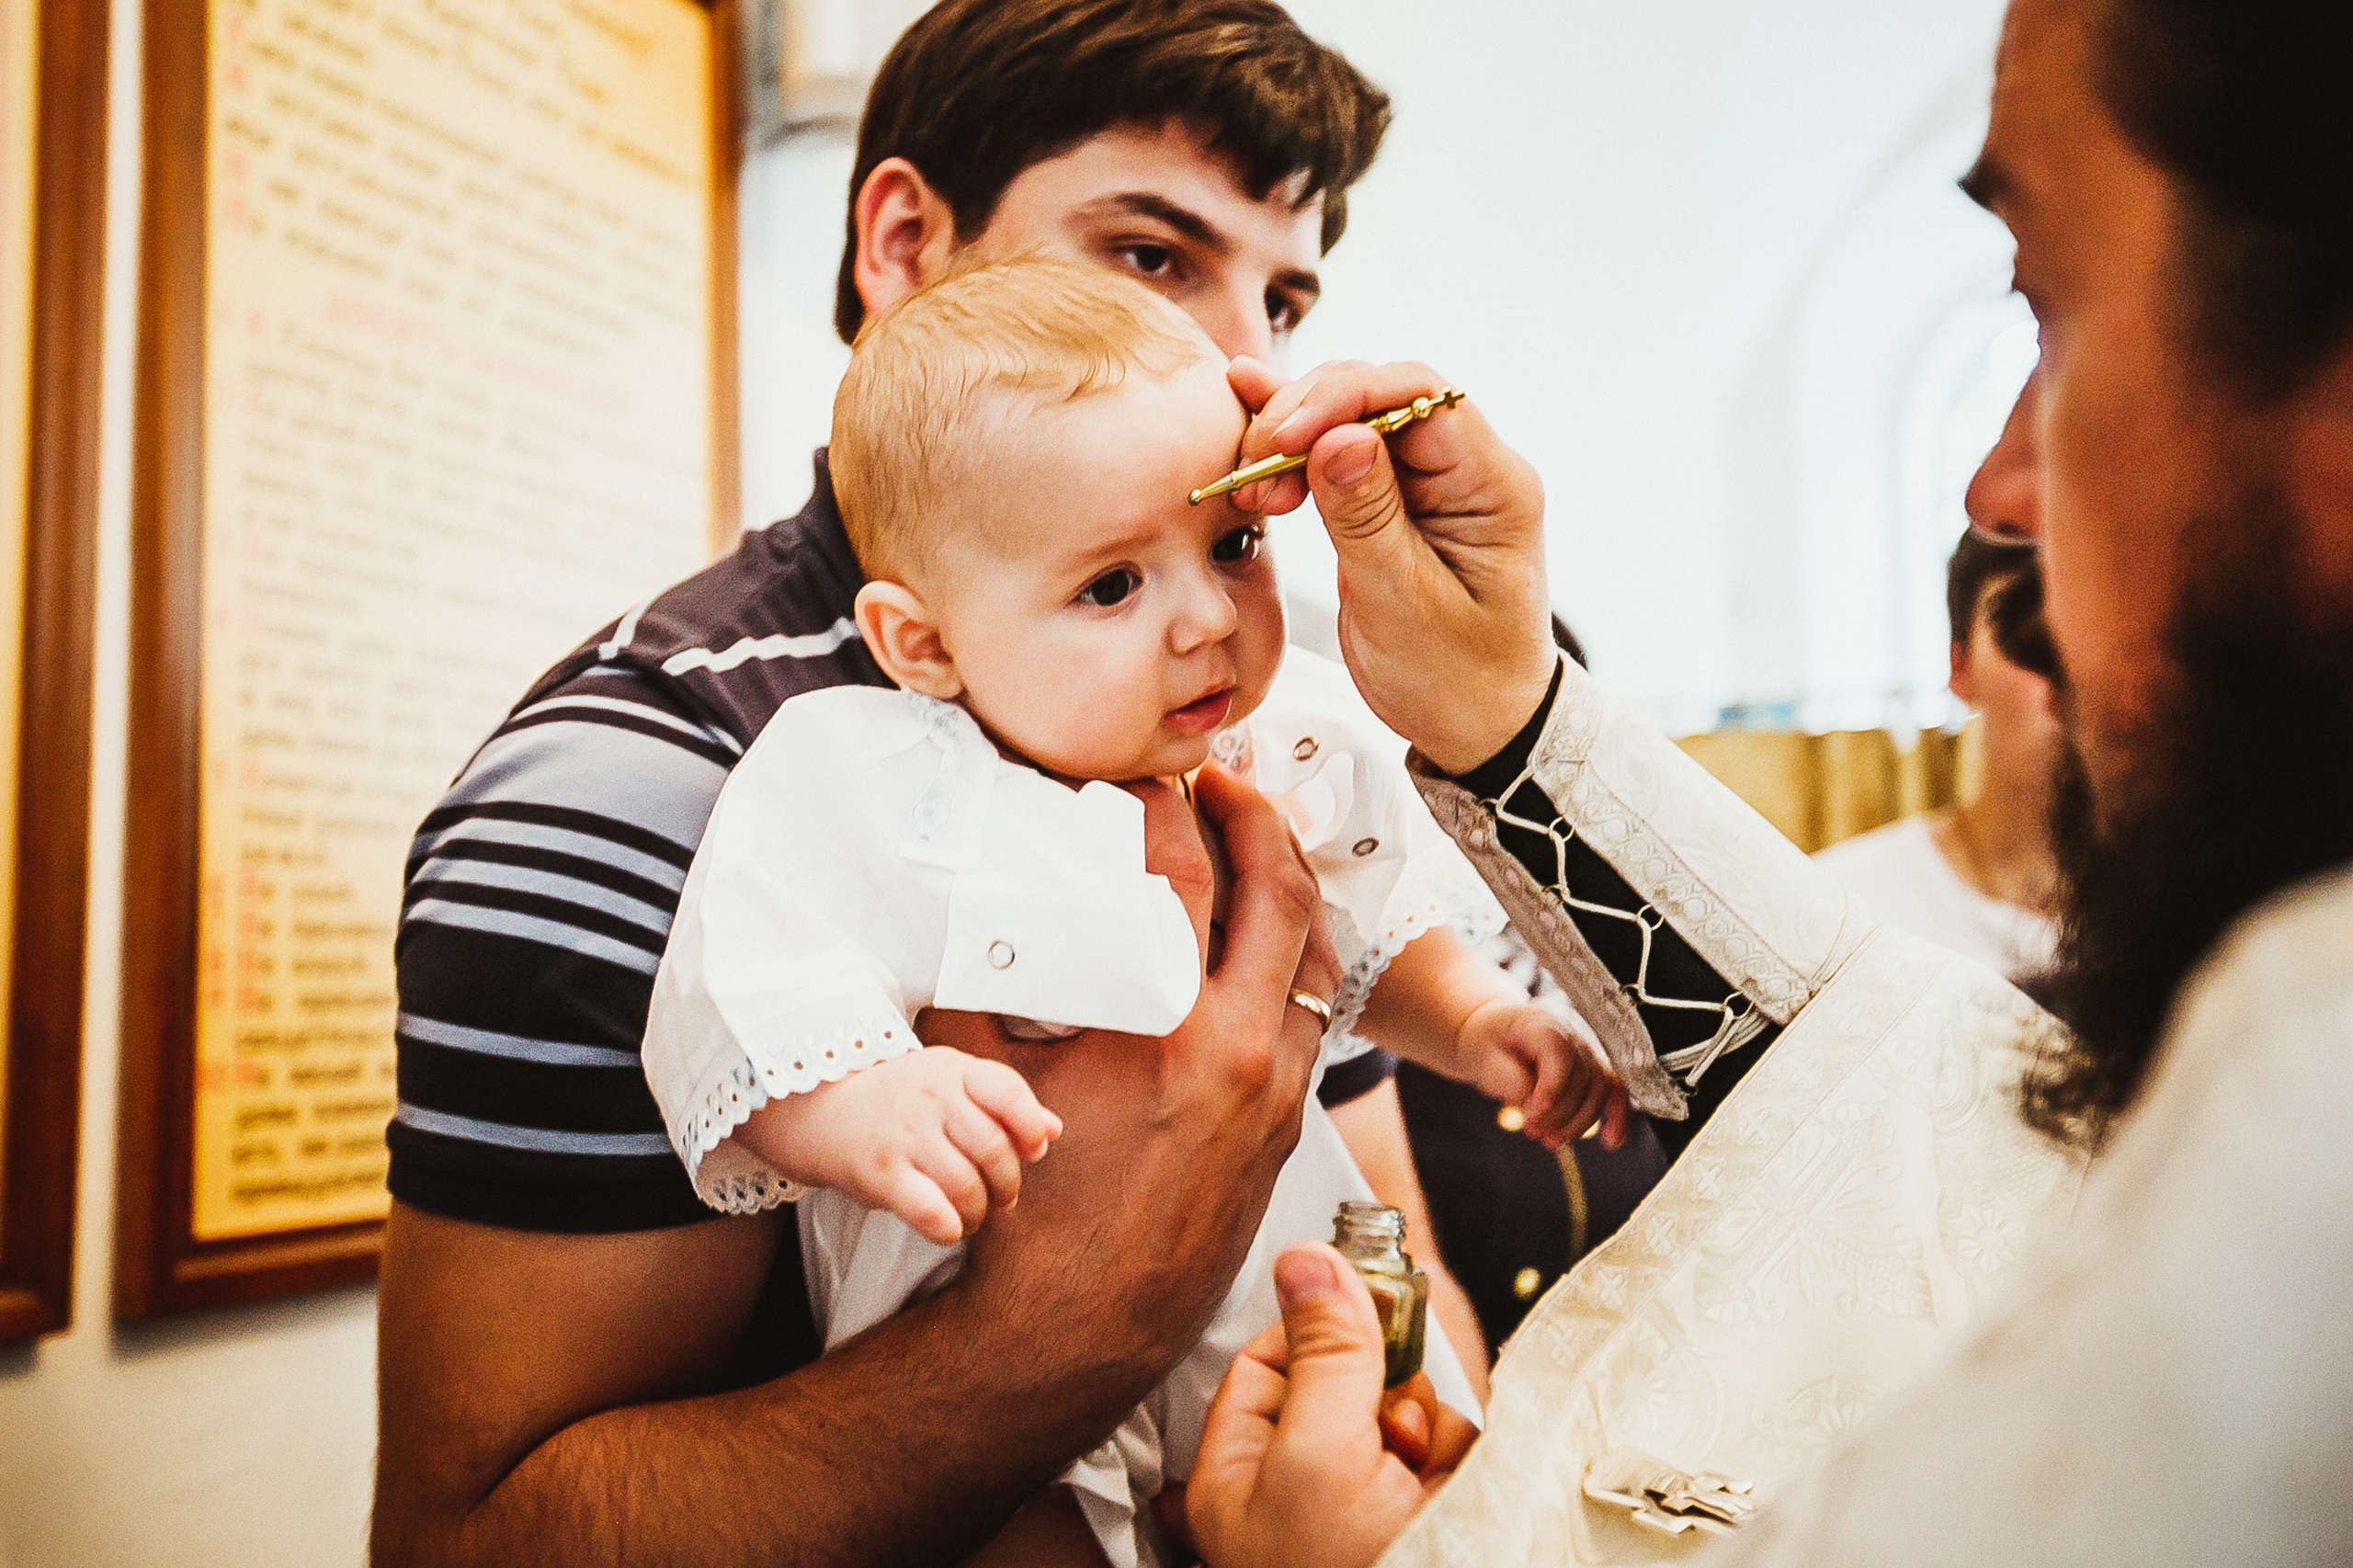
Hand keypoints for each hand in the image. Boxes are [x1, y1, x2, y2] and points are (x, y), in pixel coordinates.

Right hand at [736, 1047, 1061, 1245]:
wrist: (816, 1106)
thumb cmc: (894, 1099)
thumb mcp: (948, 1084)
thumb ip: (1002, 1105)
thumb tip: (1054, 1130)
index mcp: (952, 1070)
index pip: (1007, 1090)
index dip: (1030, 1125)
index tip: (1033, 1149)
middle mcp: (930, 1098)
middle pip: (994, 1147)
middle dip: (1008, 1182)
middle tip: (1002, 1197)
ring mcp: (903, 1134)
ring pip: (966, 1183)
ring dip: (979, 1211)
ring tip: (973, 1215)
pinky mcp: (879, 1172)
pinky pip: (929, 1208)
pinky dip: (948, 1226)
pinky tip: (948, 1227)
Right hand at [928, 762, 1341, 1383]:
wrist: (1084, 1323)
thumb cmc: (1035, 1210)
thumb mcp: (990, 1078)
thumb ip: (980, 984)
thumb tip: (961, 906)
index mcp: (1171, 1027)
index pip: (1186, 874)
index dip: (1166, 806)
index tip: (1148, 777)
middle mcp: (1243, 1051)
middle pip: (1280, 892)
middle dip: (1256, 817)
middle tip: (1223, 779)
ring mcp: (1276, 1088)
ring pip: (1318, 954)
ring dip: (1292, 885)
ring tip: (1257, 841)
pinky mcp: (1287, 1122)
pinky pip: (1315, 1013)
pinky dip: (1297, 956)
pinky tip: (1266, 939)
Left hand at [1183, 1244, 1477, 1567]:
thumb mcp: (1321, 1456)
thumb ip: (1324, 1355)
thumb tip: (1309, 1257)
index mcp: (1238, 1475)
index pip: (1266, 1360)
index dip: (1315, 1332)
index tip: (1359, 1316)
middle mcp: (1299, 1486)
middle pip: (1345, 1376)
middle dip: (1381, 1390)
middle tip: (1385, 1429)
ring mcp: (1367, 1499)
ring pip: (1406, 1407)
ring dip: (1424, 1429)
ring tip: (1414, 1481)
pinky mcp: (1428, 1508)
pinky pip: (1450, 1445)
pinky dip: (1457, 1459)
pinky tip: (1447, 1495)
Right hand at [1227, 358, 1557, 775]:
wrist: (1479, 726)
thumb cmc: (1457, 680)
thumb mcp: (1405, 608)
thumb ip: (1369, 520)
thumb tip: (1338, 437)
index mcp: (1493, 485)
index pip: (1420, 397)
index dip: (1345, 399)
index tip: (1284, 441)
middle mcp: (1467, 469)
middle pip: (1380, 396)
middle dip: (1307, 417)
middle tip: (1253, 470)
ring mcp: (1429, 481)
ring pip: (1352, 418)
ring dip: (1292, 436)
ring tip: (1248, 480)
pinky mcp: (1394, 500)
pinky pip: (1342, 451)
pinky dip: (1295, 434)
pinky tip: (1248, 399)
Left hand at [1456, 999, 1630, 1151]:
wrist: (1495, 1034)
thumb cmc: (1487, 1044)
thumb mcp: (1481, 1057)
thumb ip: (1505, 1078)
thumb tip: (1532, 1102)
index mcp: (1541, 1021)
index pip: (1559, 1053)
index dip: (1551, 1089)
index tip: (1530, 1117)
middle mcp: (1573, 1030)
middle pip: (1583, 1075)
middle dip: (1560, 1114)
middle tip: (1532, 1132)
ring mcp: (1589, 1047)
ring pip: (1601, 1088)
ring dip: (1579, 1123)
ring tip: (1550, 1141)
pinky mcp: (1596, 1066)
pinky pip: (1616, 1090)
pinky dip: (1617, 1116)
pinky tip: (1610, 1142)